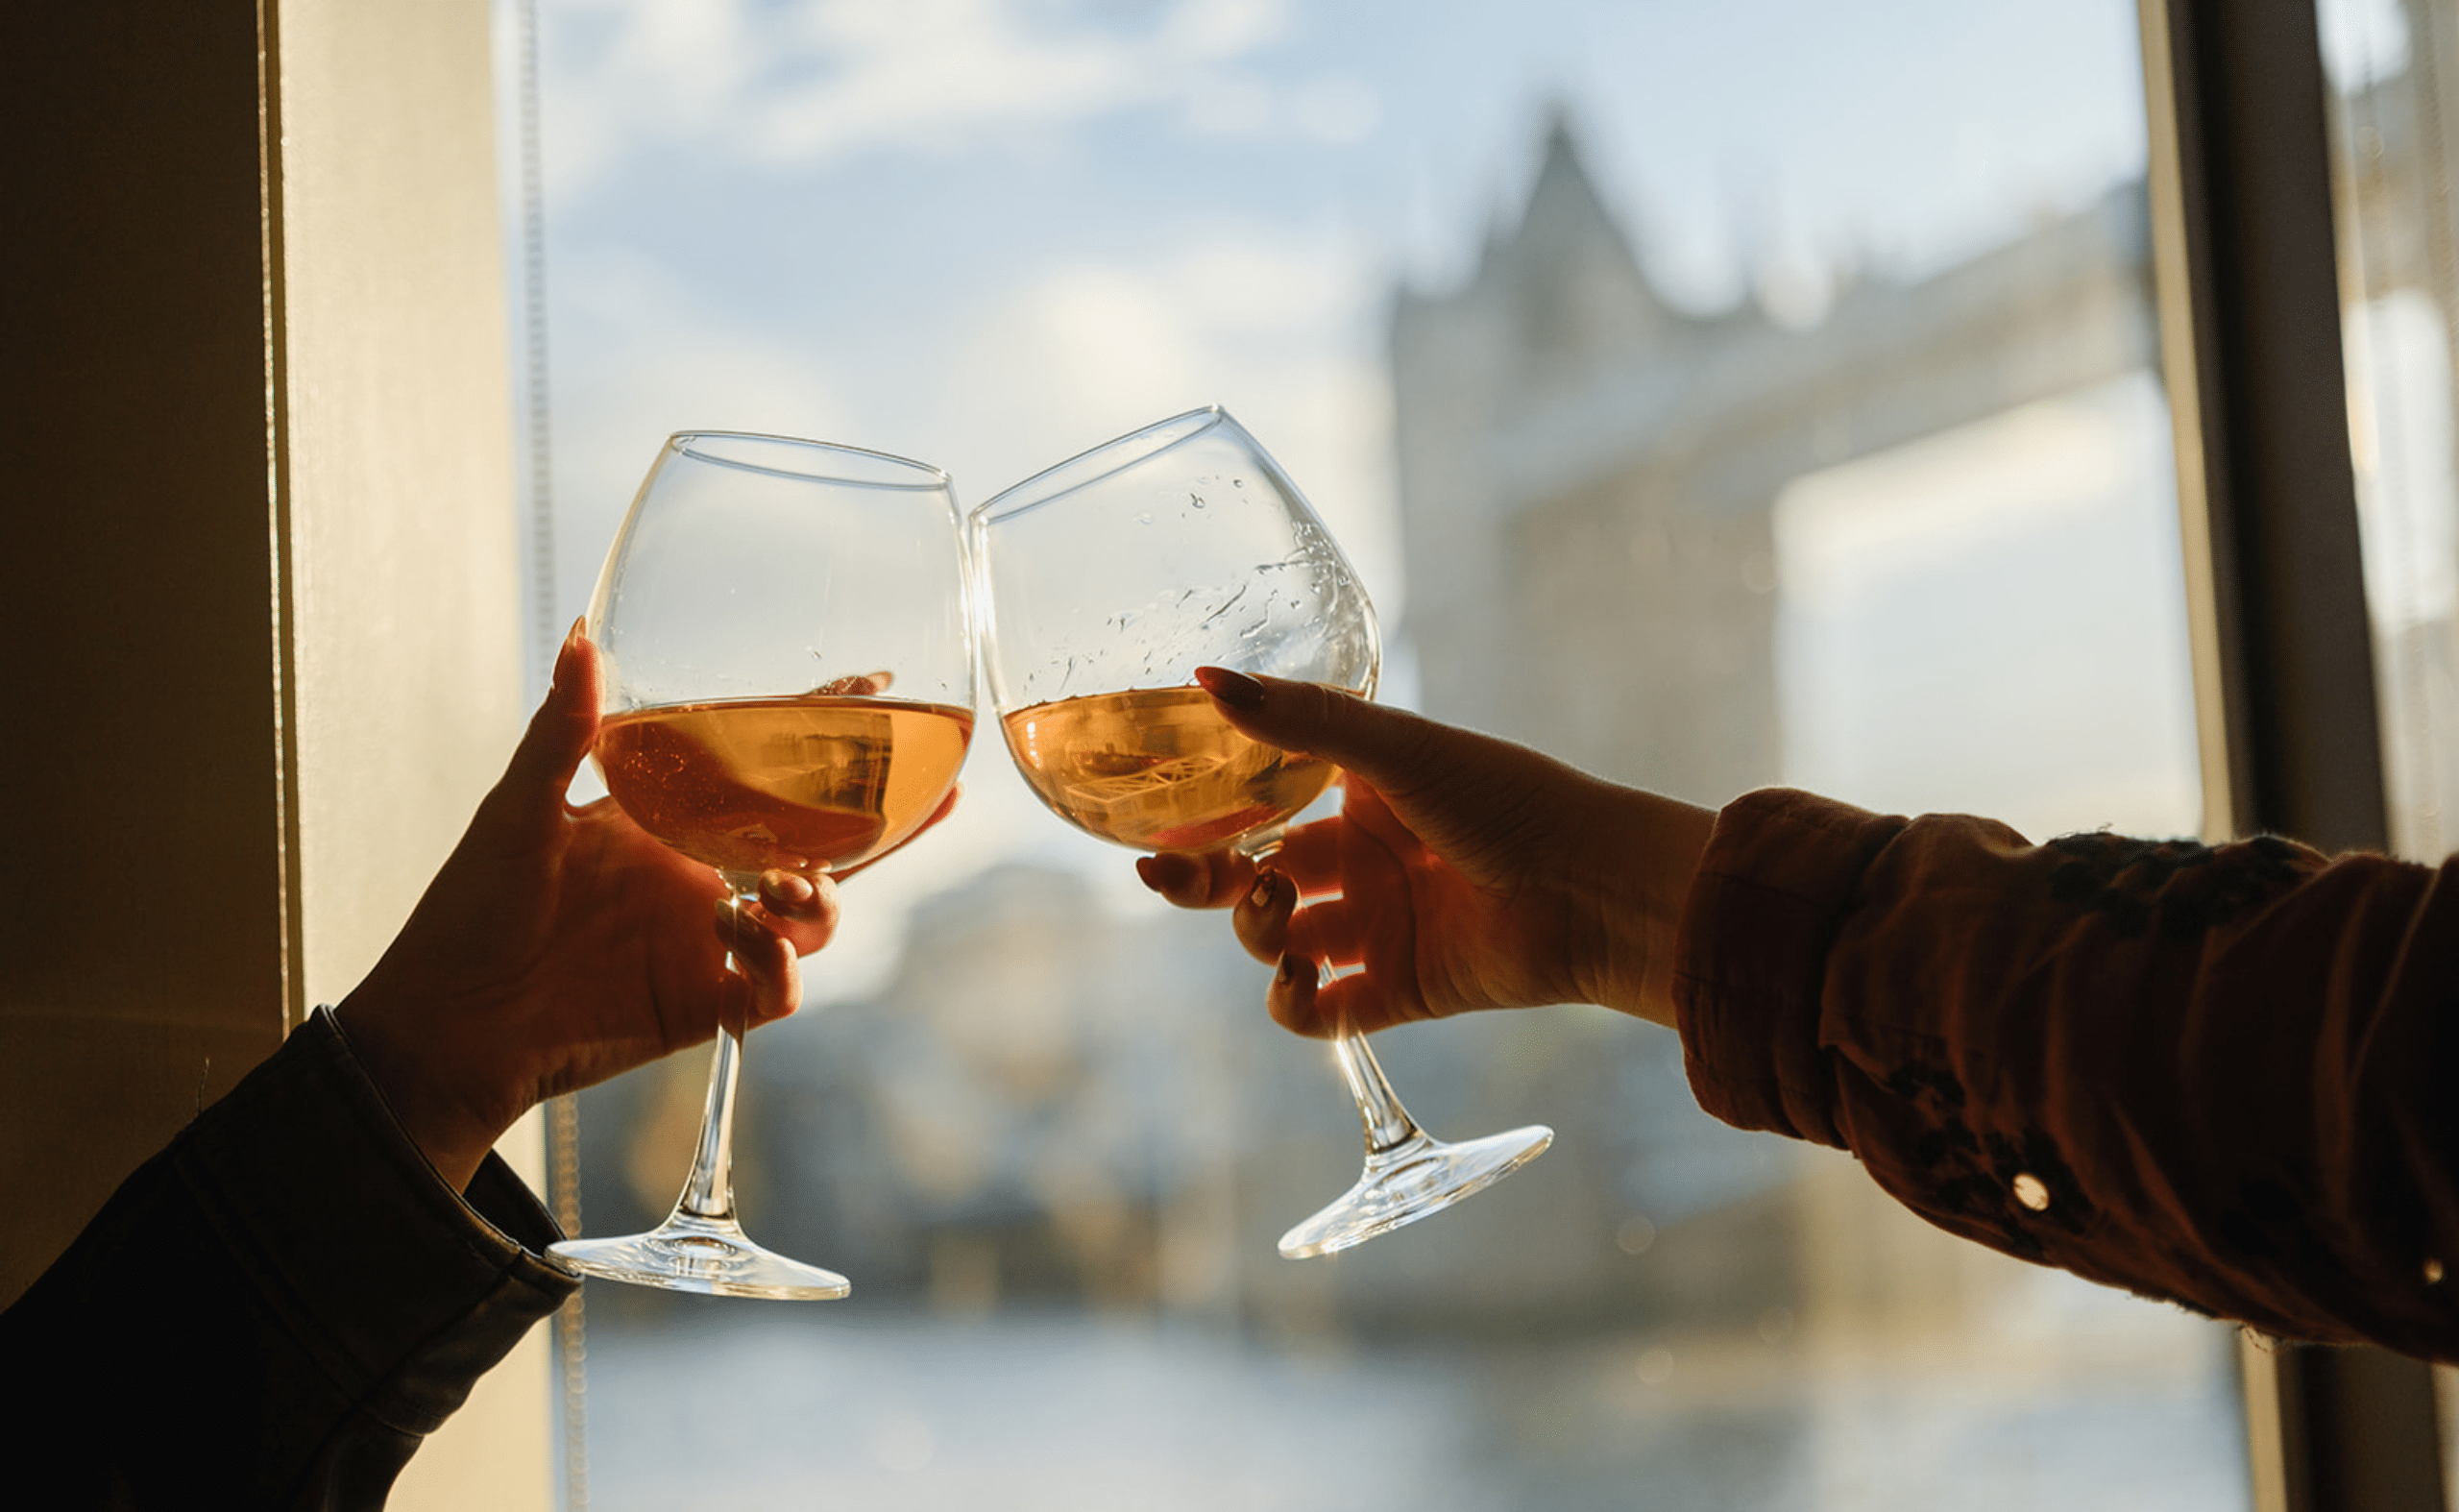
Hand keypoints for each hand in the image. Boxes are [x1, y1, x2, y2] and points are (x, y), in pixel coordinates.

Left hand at [335, 623, 956, 1189]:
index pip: (764, 765)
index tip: (875, 686)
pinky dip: (779, 962)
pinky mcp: (706, 1004)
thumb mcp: (518, 808)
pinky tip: (742, 935)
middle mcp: (704, 875)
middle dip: (886, 819)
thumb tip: (583, 636)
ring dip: (823, 895)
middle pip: (823, 841)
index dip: (823, 728)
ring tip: (783, 887)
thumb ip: (564, 731)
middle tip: (935, 792)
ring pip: (817, 914)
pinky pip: (780, 986)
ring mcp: (711, 940)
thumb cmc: (471, 915)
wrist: (448, 1026)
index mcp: (671, 820)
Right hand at [1135, 668, 1712, 1037]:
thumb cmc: (1508, 800)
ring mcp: (1380, 927)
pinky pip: (1318, 1012)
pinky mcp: (1399, 991)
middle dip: (1204, 879)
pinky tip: (1296, 976)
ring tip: (1277, 907)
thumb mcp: (1397, 751)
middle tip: (1163, 872)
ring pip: (1278, 941)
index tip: (1156, 816)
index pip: (1264, 804)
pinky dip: (1291, 1002)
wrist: (1591, 889)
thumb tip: (1203, 676)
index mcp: (1364, 794)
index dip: (1209, 814)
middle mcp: (1366, 861)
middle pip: (1254, 875)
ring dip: (1254, 927)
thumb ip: (1300, 720)